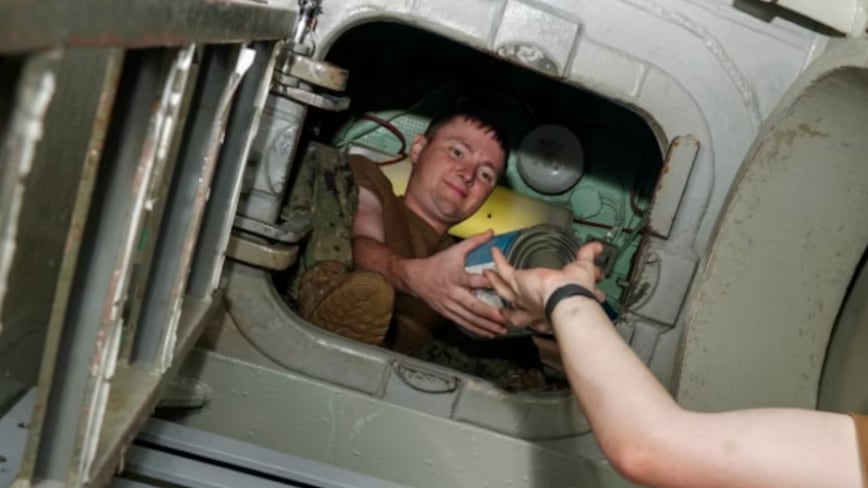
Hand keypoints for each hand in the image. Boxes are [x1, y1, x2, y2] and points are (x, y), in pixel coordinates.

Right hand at [403, 230, 507, 336]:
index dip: (488, 284)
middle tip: (505, 319)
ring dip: (486, 326)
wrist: (415, 278)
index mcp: (456, 277)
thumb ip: (474, 241)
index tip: (503, 288)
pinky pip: (464, 323)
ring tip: (501, 331)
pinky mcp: (447, 314)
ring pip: (469, 319)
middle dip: (489, 314)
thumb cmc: (437, 264)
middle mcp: (453, 293)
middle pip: (473, 306)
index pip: (473, 281)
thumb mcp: (455, 250)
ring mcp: (449, 306)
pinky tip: (488, 334)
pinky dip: (476, 330)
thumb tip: (492, 232)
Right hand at [484, 242, 605, 326]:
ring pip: (504, 289)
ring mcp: (522, 296)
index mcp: (549, 312)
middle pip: (514, 305)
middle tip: (501, 294)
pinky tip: (495, 252)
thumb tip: (596, 249)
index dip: (533, 314)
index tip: (530, 310)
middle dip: (506, 302)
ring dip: (496, 281)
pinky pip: (504, 270)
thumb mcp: (584, 271)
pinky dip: (499, 261)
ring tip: (488, 274)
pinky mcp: (517, 282)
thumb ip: (588, 259)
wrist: (567, 298)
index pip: (538, 316)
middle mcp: (533, 307)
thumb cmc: (576, 294)